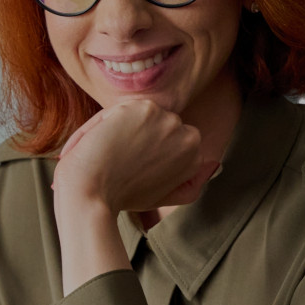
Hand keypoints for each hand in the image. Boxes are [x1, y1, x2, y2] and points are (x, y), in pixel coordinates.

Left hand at [54, 99, 219, 214]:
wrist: (92, 194)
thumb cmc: (121, 197)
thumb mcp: (163, 196)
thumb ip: (190, 184)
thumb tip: (213, 165)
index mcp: (195, 155)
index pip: (169, 138)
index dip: (146, 150)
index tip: (131, 168)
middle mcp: (188, 135)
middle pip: (157, 124)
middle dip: (137, 137)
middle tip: (119, 162)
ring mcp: (168, 120)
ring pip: (138, 115)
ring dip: (122, 128)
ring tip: (110, 154)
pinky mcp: (144, 108)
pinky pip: (122, 109)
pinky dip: (106, 122)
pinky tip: (103, 143)